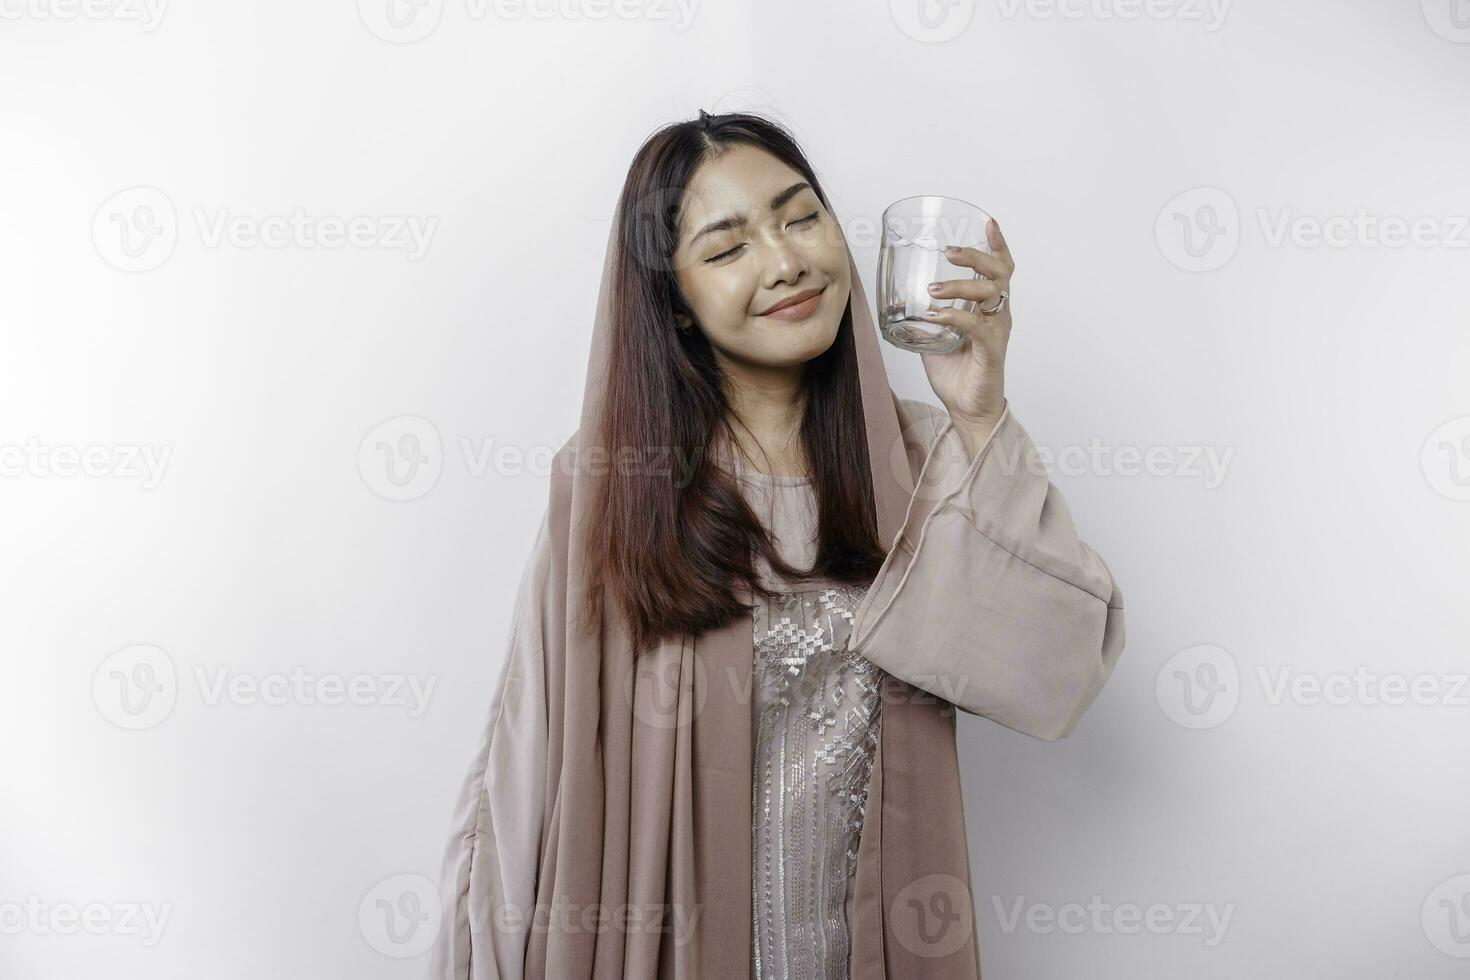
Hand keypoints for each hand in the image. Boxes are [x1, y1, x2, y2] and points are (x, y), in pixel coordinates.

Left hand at [918, 217, 1012, 428]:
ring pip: (991, 294)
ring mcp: (996, 332)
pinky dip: (954, 316)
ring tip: (933, 290)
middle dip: (976, 256)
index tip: (988, 222)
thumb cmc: (957, 374)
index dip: (997, 245)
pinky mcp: (990, 351)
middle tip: (949, 252)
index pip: (1001, 269)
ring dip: (960, 285)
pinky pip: (976, 325)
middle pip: (1000, 273)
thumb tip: (897, 301)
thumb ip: (924, 318)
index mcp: (989, 308)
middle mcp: (997, 315)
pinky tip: (934, 315)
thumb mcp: (935, 338)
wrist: (967, 410)